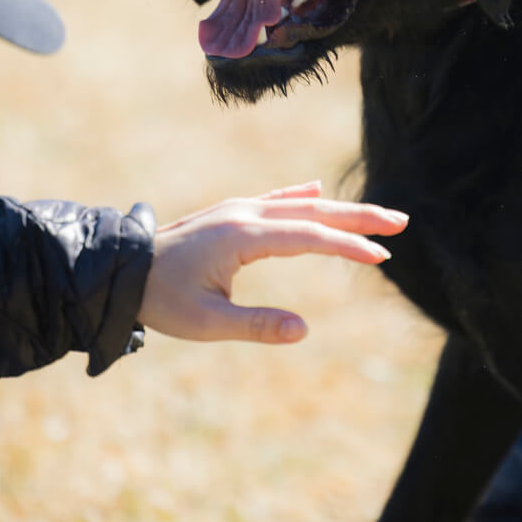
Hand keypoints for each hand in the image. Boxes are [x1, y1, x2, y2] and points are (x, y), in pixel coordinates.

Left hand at [140, 180, 408, 344]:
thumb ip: (255, 326)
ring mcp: (238, 209)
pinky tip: (316, 190)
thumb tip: (303, 331)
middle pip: (314, 211)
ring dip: (339, 209)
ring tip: (376, 216)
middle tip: (402, 222)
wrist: (119, 270)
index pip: (309, 237)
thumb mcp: (205, 323)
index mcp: (243, 236)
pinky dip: (301, 196)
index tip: (381, 256)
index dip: (348, 245)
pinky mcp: (231, 214)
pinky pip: (276, 200)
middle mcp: (245, 214)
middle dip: (359, 217)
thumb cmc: (161, 299)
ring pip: (300, 204)